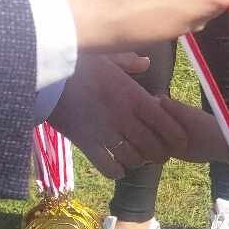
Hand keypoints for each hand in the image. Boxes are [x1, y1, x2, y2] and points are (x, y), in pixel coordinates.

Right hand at [48, 53, 185, 175]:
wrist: (49, 76)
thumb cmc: (80, 63)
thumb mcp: (107, 57)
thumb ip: (129, 62)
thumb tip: (146, 62)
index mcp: (133, 96)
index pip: (165, 122)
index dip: (176, 135)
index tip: (179, 142)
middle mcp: (124, 117)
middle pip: (152, 145)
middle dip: (160, 153)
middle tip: (160, 155)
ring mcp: (105, 132)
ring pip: (132, 158)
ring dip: (138, 162)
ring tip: (139, 160)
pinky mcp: (86, 143)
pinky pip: (107, 166)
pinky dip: (115, 171)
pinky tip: (117, 169)